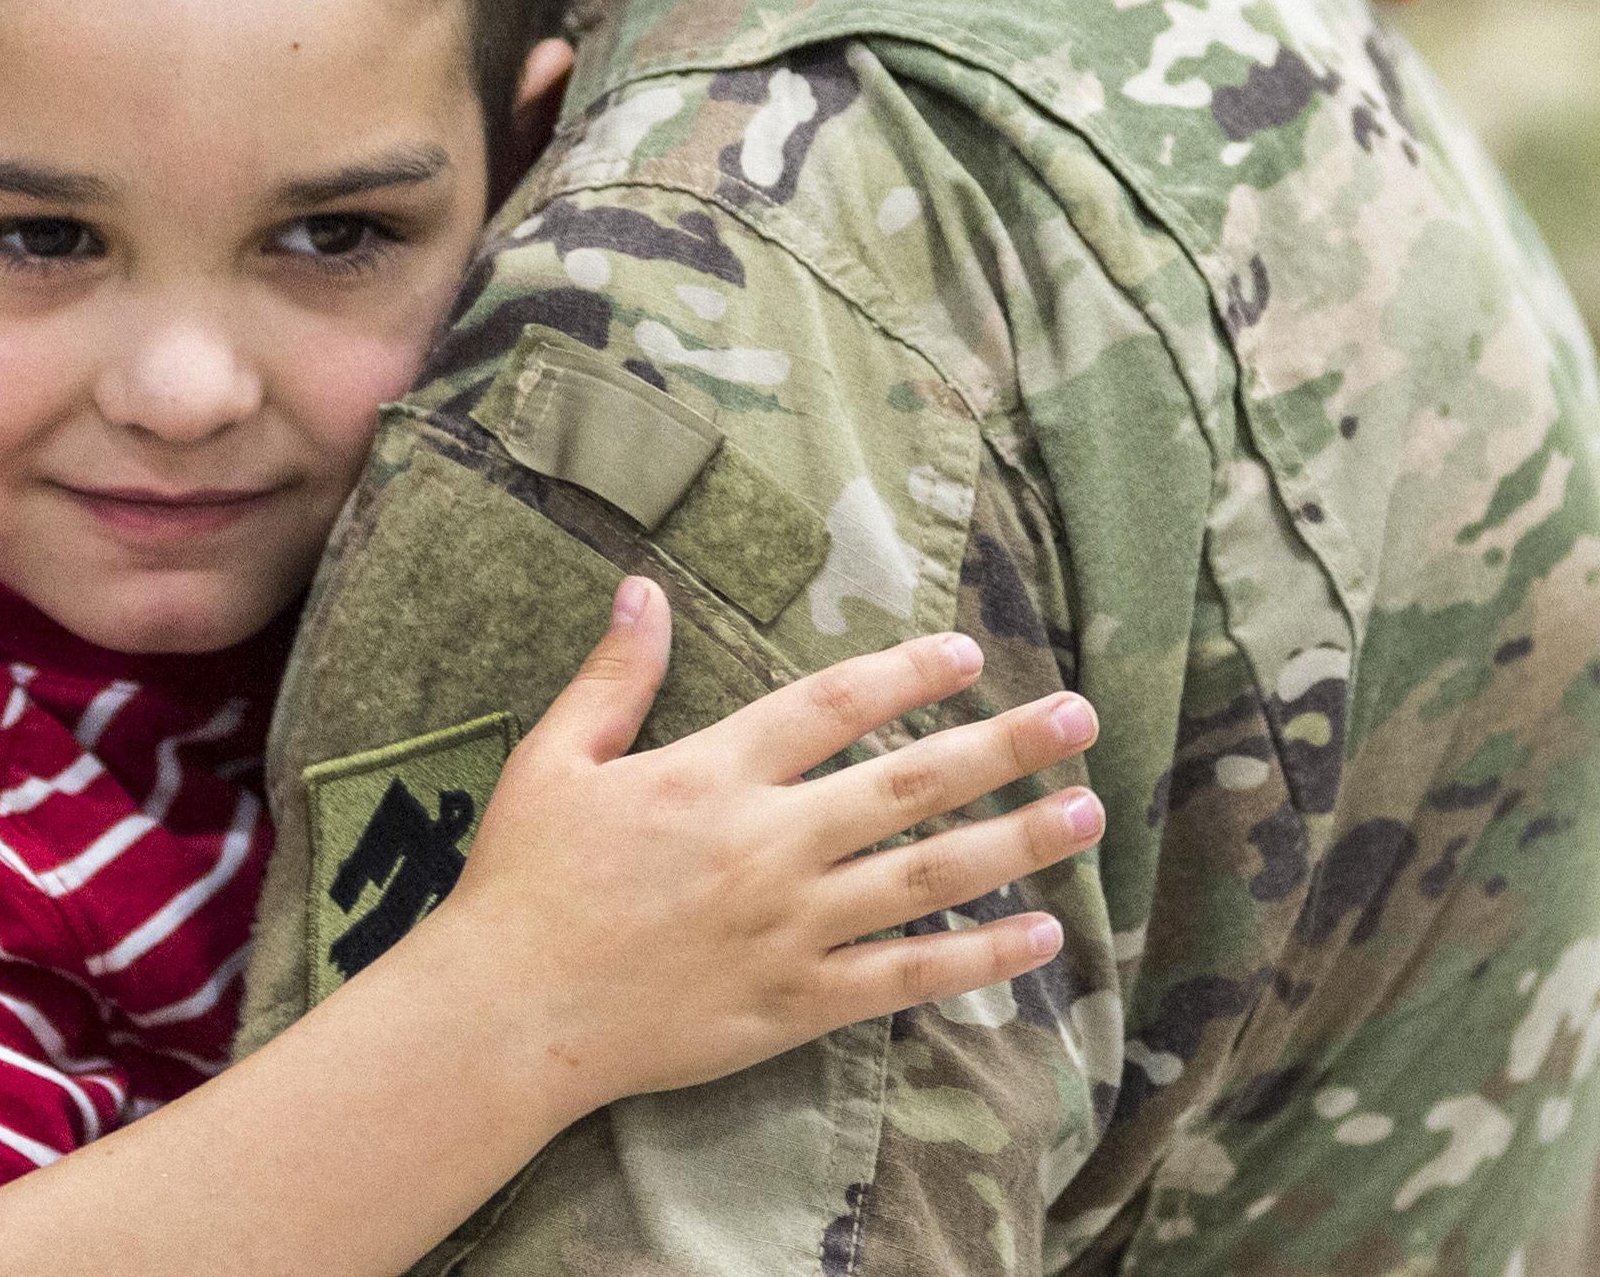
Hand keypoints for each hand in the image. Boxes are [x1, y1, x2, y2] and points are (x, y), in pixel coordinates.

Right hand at [431, 578, 1101, 1127]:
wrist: (511, 1010)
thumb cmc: (525, 880)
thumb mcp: (553, 758)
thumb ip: (614, 675)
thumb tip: (643, 589)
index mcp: (710, 774)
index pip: (831, 705)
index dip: (906, 673)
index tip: (969, 653)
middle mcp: (767, 844)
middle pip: (909, 785)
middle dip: (1003, 747)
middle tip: (1079, 718)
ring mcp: (790, 927)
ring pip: (929, 877)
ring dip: (1017, 842)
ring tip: (1087, 813)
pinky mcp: (796, 1002)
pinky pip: (907, 977)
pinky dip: (981, 957)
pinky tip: (1041, 936)